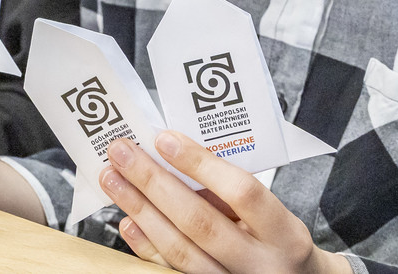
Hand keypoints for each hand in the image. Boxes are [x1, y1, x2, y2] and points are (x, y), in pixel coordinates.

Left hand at [101, 131, 346, 273]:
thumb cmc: (278, 241)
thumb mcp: (274, 215)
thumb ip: (232, 191)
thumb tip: (175, 152)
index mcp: (284, 235)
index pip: (243, 194)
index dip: (202, 165)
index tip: (165, 138)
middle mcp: (259, 266)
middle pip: (200, 223)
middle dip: (154, 183)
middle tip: (121, 152)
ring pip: (179, 250)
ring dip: (140, 210)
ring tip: (112, 179)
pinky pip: (170, 271)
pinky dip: (145, 245)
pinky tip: (126, 221)